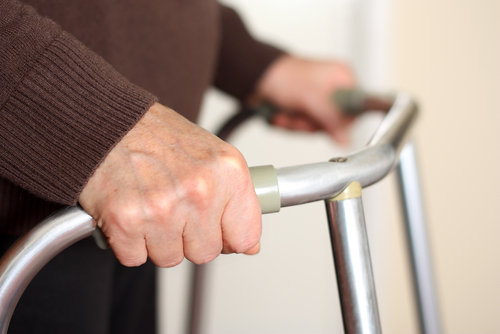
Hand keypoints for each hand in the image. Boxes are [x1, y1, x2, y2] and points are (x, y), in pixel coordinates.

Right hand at [79, 103, 261, 266]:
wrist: (109, 124)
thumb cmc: (159, 137)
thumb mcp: (212, 155)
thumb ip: (236, 198)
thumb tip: (250, 246)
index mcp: (228, 172)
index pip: (246, 236)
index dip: (229, 238)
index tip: (217, 230)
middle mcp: (199, 190)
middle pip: (206, 253)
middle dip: (189, 238)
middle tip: (174, 208)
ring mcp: (162, 207)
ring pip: (170, 258)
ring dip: (158, 240)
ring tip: (150, 206)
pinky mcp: (126, 220)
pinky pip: (135, 258)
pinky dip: (129, 242)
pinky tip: (131, 212)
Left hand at [255, 55, 355, 143]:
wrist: (254, 78)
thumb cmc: (282, 76)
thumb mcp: (312, 98)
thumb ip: (331, 120)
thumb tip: (346, 139)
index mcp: (342, 79)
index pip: (355, 110)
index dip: (340, 121)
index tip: (326, 122)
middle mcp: (332, 90)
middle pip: (333, 123)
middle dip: (311, 123)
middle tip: (301, 114)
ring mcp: (316, 101)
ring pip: (315, 128)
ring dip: (297, 124)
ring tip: (287, 112)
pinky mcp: (302, 110)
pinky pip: (301, 127)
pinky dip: (288, 124)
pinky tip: (281, 114)